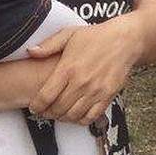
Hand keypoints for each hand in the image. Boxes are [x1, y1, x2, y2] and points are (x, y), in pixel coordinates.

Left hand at [26, 17, 145, 123]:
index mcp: (68, 68)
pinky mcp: (108, 96)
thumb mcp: (69, 34)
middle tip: (45, 112)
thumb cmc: (95, 36)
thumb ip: (48, 45)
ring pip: (73, 115)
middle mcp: (81, 82)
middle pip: (58, 109)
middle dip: (47, 113)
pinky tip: (76, 114)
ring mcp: (95, 91)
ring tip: (59, 112)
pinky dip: (80, 120)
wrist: (124, 39)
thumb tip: (30, 52)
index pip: (45, 96)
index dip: (37, 106)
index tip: (34, 107)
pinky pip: (90, 117)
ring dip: (63, 117)